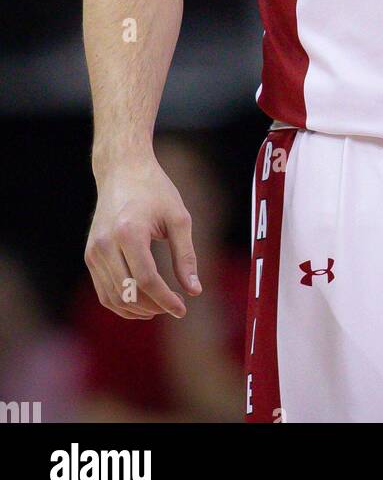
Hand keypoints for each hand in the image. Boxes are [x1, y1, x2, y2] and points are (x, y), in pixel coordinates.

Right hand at [85, 155, 200, 319]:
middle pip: (127, 293)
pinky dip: (121, 303)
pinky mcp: (90, 255)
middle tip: (174, 307)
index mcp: (129, 232)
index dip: (166, 300)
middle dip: (153, 307)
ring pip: (112, 298)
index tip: (183, 309)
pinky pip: (103, 291)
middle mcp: (105, 244)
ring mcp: (94, 251)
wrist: (122, 170)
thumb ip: (185, 256)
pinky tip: (142, 303)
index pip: (147, 280)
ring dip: (137, 310)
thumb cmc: (155, 191)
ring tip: (160, 307)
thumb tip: (194, 291)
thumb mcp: (178, 218)